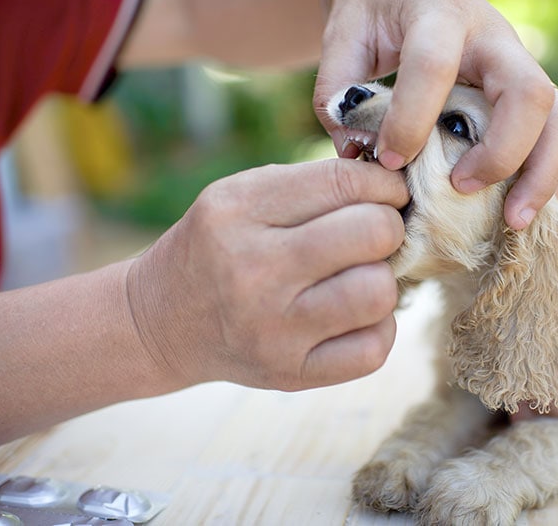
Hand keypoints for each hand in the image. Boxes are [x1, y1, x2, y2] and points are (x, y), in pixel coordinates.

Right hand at [126, 158, 408, 390]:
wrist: (162, 321)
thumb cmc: (218, 246)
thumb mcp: (242, 196)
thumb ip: (312, 184)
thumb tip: (395, 184)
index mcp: (239, 212)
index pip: (345, 182)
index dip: (384, 183)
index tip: (388, 192)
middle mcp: (254, 271)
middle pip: (373, 234)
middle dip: (388, 227)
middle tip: (375, 234)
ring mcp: (274, 329)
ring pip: (379, 292)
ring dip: (383, 279)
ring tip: (360, 276)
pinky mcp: (291, 374)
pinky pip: (374, 349)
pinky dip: (378, 327)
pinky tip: (355, 315)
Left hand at [314, 0, 557, 229]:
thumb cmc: (380, 13)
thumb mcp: (347, 35)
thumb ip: (339, 89)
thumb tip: (355, 153)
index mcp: (440, 16)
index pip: (434, 65)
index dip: (411, 119)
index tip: (389, 161)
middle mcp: (493, 38)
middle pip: (527, 93)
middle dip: (500, 153)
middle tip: (460, 191)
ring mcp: (519, 64)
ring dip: (541, 174)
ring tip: (513, 222)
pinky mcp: (529, 91)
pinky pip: (556, 132)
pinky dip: (544, 174)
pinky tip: (519, 210)